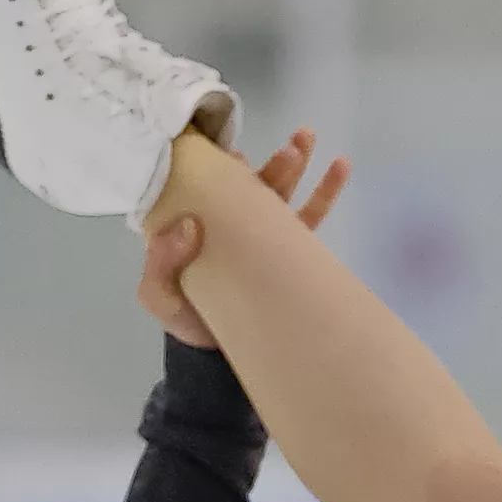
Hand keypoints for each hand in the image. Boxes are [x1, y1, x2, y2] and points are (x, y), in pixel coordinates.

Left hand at [135, 126, 348, 350]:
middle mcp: (229, 220)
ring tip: (308, 140)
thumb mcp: (160, 297)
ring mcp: (261, 234)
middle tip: (292, 148)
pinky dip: (326, 191)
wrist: (224, 362)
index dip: (217, 160)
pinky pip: (311, 216)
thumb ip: (161, 265)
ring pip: (282, 190)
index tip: (232, 149)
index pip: (205, 180)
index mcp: (196, 221)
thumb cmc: (190, 323)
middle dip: (274, 161)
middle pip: (252, 181)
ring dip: (296, 162)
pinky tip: (342, 166)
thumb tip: (188, 226)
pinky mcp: (289, 250)